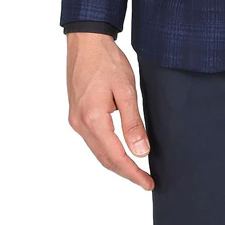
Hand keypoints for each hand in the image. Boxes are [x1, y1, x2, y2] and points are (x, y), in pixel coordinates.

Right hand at [66, 32, 153, 190]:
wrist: (87, 42)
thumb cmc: (107, 61)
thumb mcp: (126, 90)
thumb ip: (133, 123)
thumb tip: (141, 152)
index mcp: (93, 119)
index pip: (116, 157)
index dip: (133, 173)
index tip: (148, 183)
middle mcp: (80, 124)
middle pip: (105, 159)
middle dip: (126, 172)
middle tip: (146, 180)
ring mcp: (76, 120)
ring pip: (98, 151)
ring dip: (116, 163)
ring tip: (136, 170)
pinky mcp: (76, 114)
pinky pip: (93, 140)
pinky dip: (107, 150)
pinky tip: (120, 150)